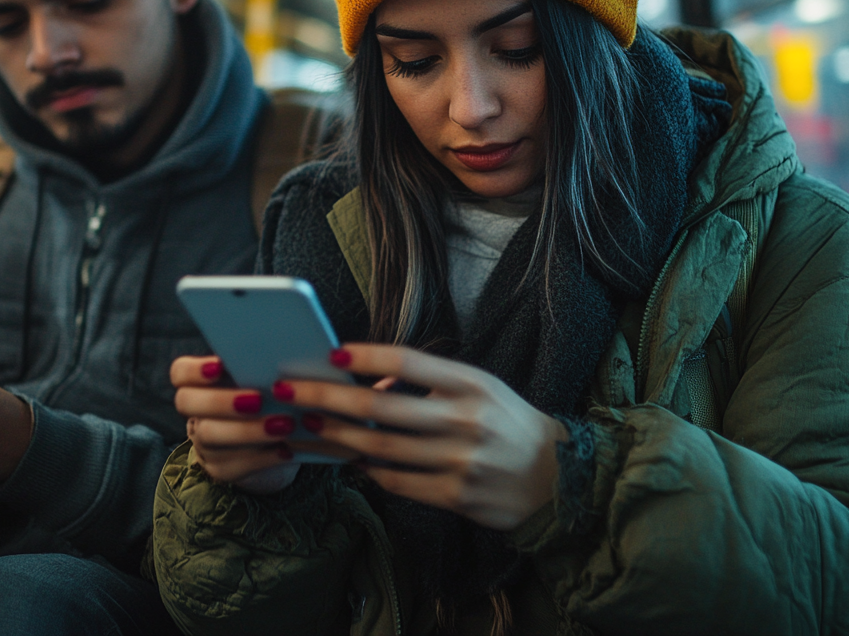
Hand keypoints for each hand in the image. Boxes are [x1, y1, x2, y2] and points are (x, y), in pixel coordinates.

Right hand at [171, 356, 352, 490]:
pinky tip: (286, 449)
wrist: (280, 435)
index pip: (180, 373)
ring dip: (248, 431)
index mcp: (199, 383)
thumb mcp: (264, 376)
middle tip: (259, 399)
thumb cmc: (272, 392)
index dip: (194, 370)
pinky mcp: (218, 468)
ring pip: (210, 436)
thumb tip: (280, 346)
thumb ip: (260, 363)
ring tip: (284, 425)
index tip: (221, 365)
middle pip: (187, 403)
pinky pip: (232, 465)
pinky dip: (262, 457)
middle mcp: (194, 413)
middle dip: (222, 401)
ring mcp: (202, 443)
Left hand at [281, 343, 566, 530]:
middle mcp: (466, 420)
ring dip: (337, 437)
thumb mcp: (479, 387)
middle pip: (382, 408)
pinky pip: (398, 483)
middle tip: (291, 392)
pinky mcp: (456, 497)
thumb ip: (430, 382)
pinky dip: (368, 470)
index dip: (366, 356)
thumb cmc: (506, 422)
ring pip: (382, 449)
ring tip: (306, 427)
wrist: (557, 478)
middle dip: (329, 400)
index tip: (330, 352)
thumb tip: (370, 381)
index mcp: (472, 384)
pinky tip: (348, 460)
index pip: (409, 362)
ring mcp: (461, 462)